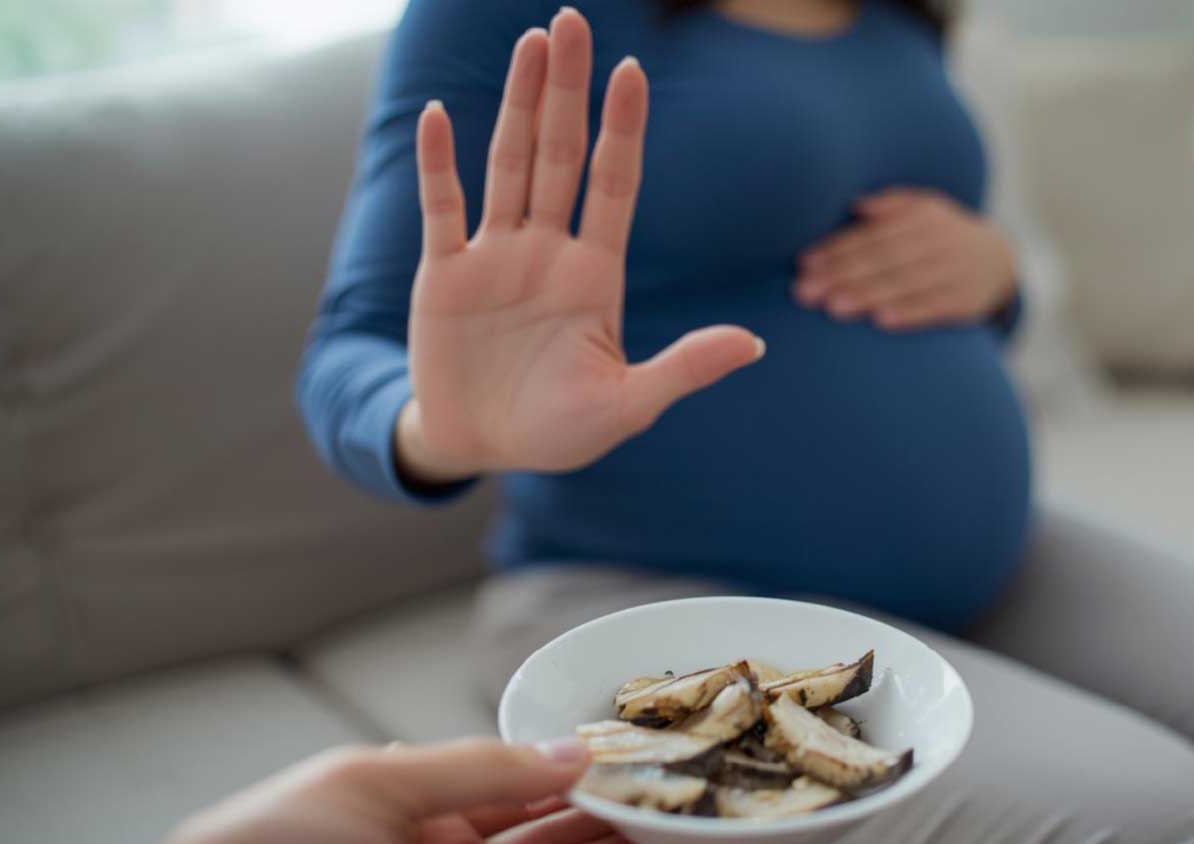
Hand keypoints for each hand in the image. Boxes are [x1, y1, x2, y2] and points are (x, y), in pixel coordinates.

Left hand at [107, 738, 795, 843]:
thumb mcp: (363, 785)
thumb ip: (478, 765)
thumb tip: (577, 748)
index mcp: (425, 813)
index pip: (538, 781)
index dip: (605, 759)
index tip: (673, 734)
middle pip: (588, 835)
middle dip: (663, 808)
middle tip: (745, 776)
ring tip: (773, 821)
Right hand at [398, 9, 764, 483]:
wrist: (488, 450)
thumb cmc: (562, 430)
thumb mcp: (628, 405)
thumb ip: (685, 368)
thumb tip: (755, 344)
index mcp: (596, 274)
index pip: (614, 184)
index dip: (623, 129)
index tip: (632, 70)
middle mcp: (548, 251)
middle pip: (560, 154)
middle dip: (567, 91)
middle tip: (570, 22)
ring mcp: (496, 258)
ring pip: (507, 164)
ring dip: (516, 104)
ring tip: (529, 45)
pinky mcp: (446, 276)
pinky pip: (443, 209)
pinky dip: (439, 164)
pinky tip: (438, 115)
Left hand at [793, 188, 1017, 331]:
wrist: (999, 261)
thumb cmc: (942, 236)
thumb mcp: (923, 209)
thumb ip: (890, 206)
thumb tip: (856, 206)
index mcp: (921, 217)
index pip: (872, 234)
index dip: (837, 249)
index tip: (804, 264)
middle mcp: (939, 240)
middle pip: (883, 258)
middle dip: (842, 275)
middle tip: (805, 292)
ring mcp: (954, 270)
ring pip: (905, 283)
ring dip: (867, 296)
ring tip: (833, 307)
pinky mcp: (967, 300)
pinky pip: (934, 307)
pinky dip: (908, 313)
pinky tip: (881, 320)